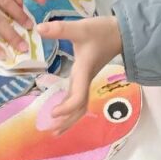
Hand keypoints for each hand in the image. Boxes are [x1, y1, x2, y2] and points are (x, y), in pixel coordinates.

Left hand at [37, 16, 123, 131]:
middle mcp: (85, 80)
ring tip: (56, 131)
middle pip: (79, 108)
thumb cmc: (103, 31)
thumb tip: (38, 28)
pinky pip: (79, 98)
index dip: (67, 108)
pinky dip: (70, 109)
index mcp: (84, 72)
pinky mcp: (86, 78)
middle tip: (52, 131)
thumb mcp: (81, 28)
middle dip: (67, 121)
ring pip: (80, 106)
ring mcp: (86, 80)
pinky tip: (61, 113)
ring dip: (69, 119)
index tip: (53, 113)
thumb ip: (61, 29)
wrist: (121, 33)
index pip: (78, 96)